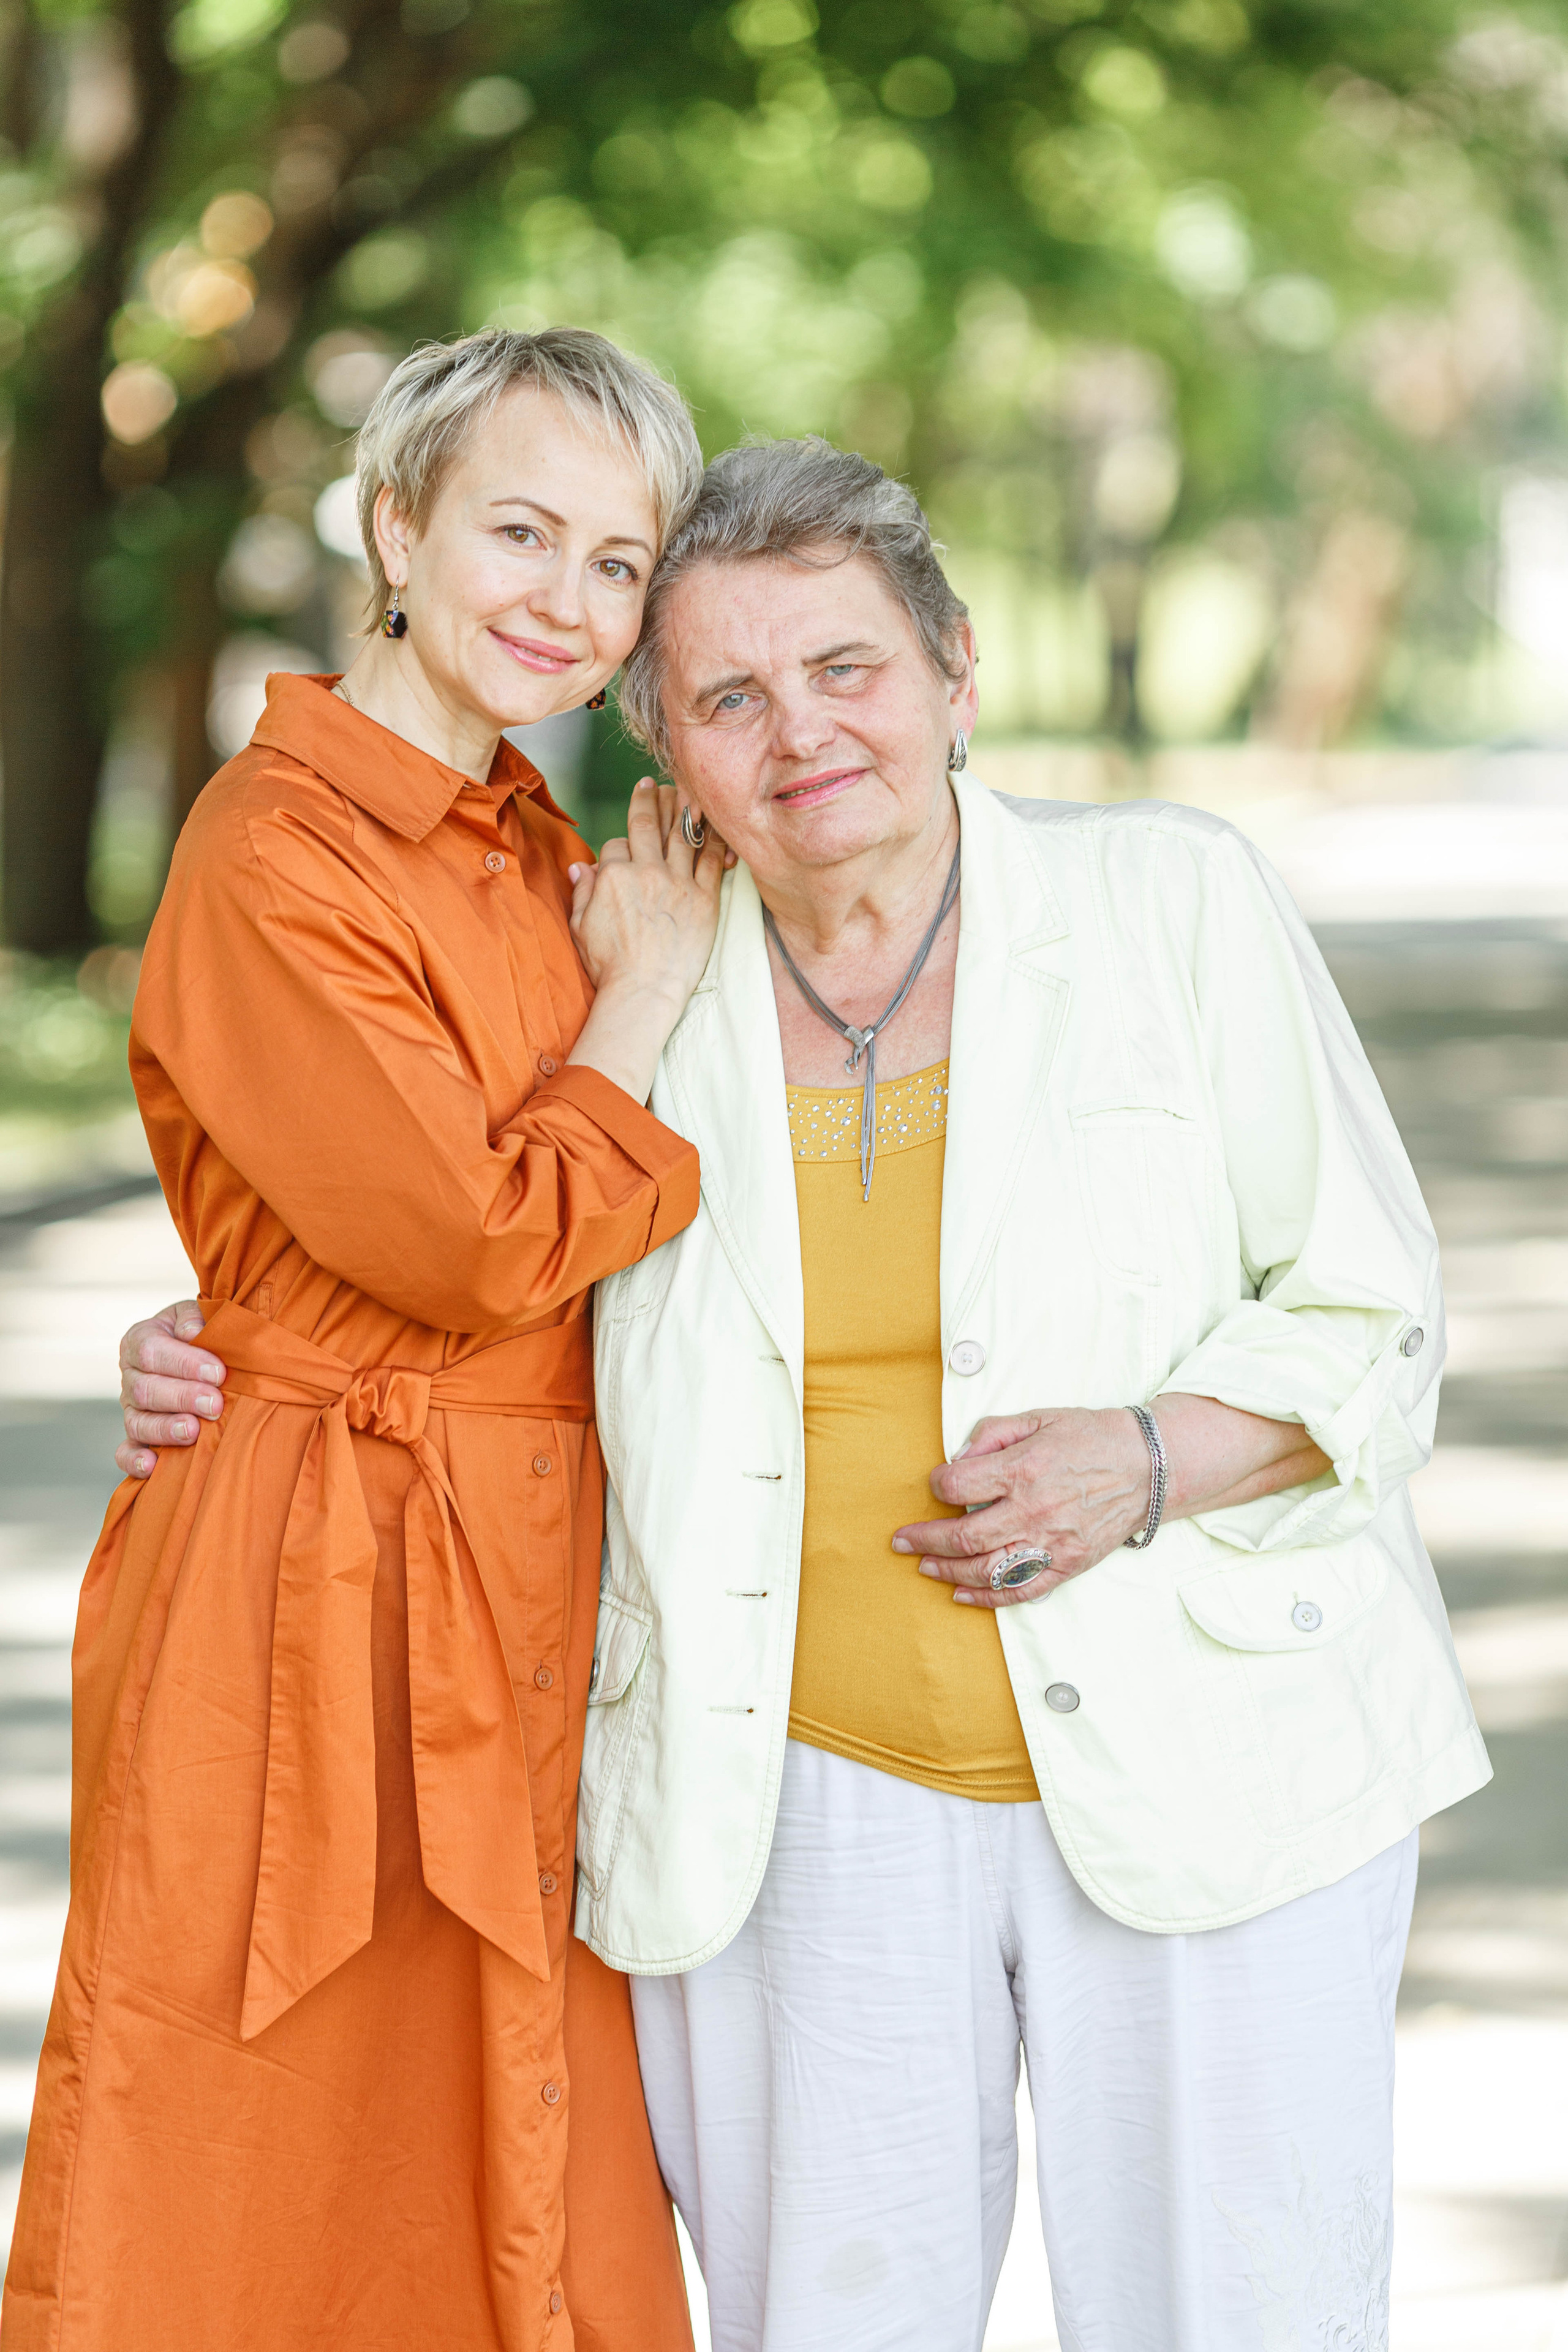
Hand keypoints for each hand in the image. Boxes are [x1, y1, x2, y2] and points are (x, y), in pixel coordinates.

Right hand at [116, 1301, 226, 1478]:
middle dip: (182, 1397)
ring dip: (165, 1429)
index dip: (184, 1363)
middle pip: (145, 1389)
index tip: (218, 1372)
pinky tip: (153, 1466)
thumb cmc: (205, 1334)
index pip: (152, 1351)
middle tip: (215, 1404)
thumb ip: (196, 1318)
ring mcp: (131, 1408)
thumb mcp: (201, 1315)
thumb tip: (193, 1333)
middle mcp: (131, 1375)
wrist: (203, 1355)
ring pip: (137, 1422)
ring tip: (194, 1430)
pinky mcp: (136, 1437)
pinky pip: (125, 1452)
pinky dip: (135, 1461)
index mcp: (141, 1340)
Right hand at [565, 780, 727, 1102]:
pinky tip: (715, 825)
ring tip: (684, 792)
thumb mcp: (581, 927)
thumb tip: (581, 868)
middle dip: (649, 800)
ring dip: (683, 809)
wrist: (644, 992)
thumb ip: (582, 893)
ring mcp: (678, 884)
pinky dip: (714, 839)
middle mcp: (646, 872)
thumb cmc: (608, 966)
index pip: (616, 844)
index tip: (623, 851)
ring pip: (682, 834)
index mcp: (613, 876)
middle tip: (652, 785)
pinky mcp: (705, 900)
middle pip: (648, 825)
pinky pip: (712, 860)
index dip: (619, 846)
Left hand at [891, 1408, 1150, 1610]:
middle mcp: (1034, 1511)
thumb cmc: (1091, 1437)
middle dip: (925, 1539)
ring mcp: (1052, 1543)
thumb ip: (993, 1433)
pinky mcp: (1068, 1564)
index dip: (937, 1484)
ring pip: (987, 1569)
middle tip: (901, 1540)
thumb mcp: (1039, 1418)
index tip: (935, 1484)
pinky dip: (989, 1597)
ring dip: (948, 1572)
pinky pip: (1022, 1590)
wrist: (1149, 1466)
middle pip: (964, 1536)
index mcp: (1024, 1469)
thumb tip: (959, 1458)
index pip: (959, 1485)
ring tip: (924, 1567)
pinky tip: (963, 1595)